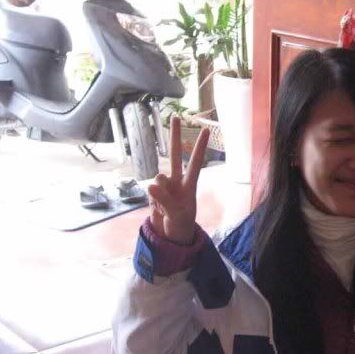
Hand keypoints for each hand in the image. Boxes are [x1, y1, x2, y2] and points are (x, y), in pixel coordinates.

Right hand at [147, 116, 209, 244]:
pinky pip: (149, 191)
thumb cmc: (180, 225)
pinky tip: (158, 210)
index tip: (205, 130)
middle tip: (175, 116)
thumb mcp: (176, 215)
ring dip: (158, 194)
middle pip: (175, 154)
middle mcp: (177, 181)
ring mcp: (165, 185)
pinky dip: (152, 201)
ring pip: (157, 179)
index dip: (199, 147)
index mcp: (189, 185)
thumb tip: (151, 184)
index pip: (195, 162)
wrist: (170, 236)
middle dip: (174, 136)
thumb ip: (164, 200)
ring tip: (165, 209)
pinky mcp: (154, 192)